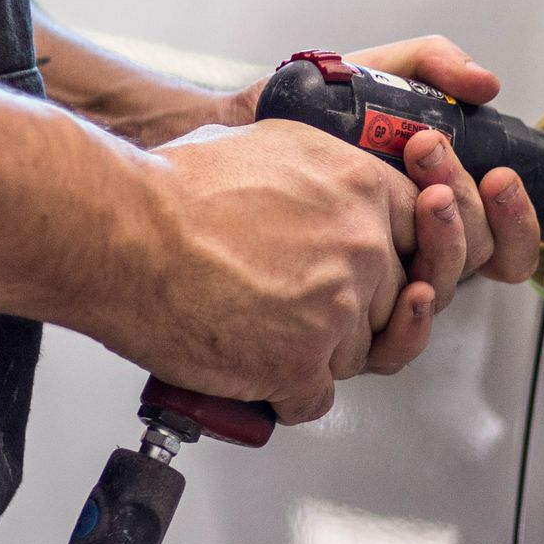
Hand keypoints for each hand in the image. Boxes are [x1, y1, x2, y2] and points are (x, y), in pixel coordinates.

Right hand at [91, 117, 470, 425]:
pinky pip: (315, 399)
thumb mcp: (272, 144)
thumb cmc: (174, 189)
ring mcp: (337, 309)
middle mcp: (363, 246)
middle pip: (393, 300)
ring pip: (356, 354)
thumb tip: (333, 186)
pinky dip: (285, 394)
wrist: (122, 233)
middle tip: (305, 304)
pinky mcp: (300, 363)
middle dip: (354, 309)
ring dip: (317, 353)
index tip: (375, 271)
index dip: (392, 258)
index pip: (420, 235)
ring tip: (266, 330)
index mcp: (363, 187)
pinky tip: (258, 373)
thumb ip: (325, 171)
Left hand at [235, 38, 541, 291]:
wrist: (239, 136)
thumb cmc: (308, 112)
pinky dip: (415, 321)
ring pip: (446, 291)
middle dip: (468, 203)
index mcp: (440, 206)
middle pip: (481, 256)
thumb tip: (486, 85)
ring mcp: (386, 286)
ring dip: (448, 244)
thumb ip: (434, 64)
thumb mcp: (378, 74)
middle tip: (432, 152)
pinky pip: (398, 345)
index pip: (504, 235)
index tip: (499, 174)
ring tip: (428, 196)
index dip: (515, 215)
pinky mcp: (347, 320)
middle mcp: (419, 250)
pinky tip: (411, 290)